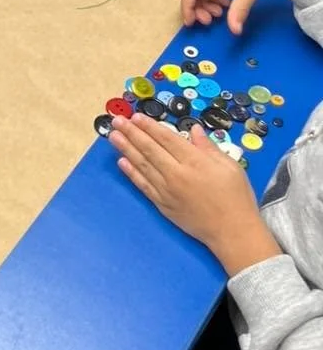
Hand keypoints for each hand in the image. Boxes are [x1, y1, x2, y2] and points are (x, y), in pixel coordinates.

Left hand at [108, 114, 279, 275]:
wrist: (232, 232)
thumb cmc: (236, 197)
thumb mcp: (230, 166)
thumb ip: (208, 147)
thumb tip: (194, 130)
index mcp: (194, 162)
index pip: (166, 139)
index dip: (150, 126)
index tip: (136, 116)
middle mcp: (176, 174)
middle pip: (150, 149)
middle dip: (132, 133)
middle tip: (117, 121)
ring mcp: (166, 190)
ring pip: (142, 165)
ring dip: (126, 149)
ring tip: (113, 136)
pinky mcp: (162, 204)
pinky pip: (143, 185)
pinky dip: (131, 173)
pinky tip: (121, 162)